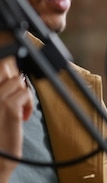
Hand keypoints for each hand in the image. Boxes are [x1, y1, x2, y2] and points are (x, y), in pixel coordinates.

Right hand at [0, 54, 32, 182]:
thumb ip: (1, 91)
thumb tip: (13, 73)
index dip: (6, 66)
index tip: (12, 75)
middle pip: (3, 65)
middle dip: (14, 74)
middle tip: (17, 93)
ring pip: (17, 80)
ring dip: (23, 93)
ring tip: (18, 109)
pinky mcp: (8, 109)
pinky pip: (25, 93)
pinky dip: (28, 103)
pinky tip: (22, 116)